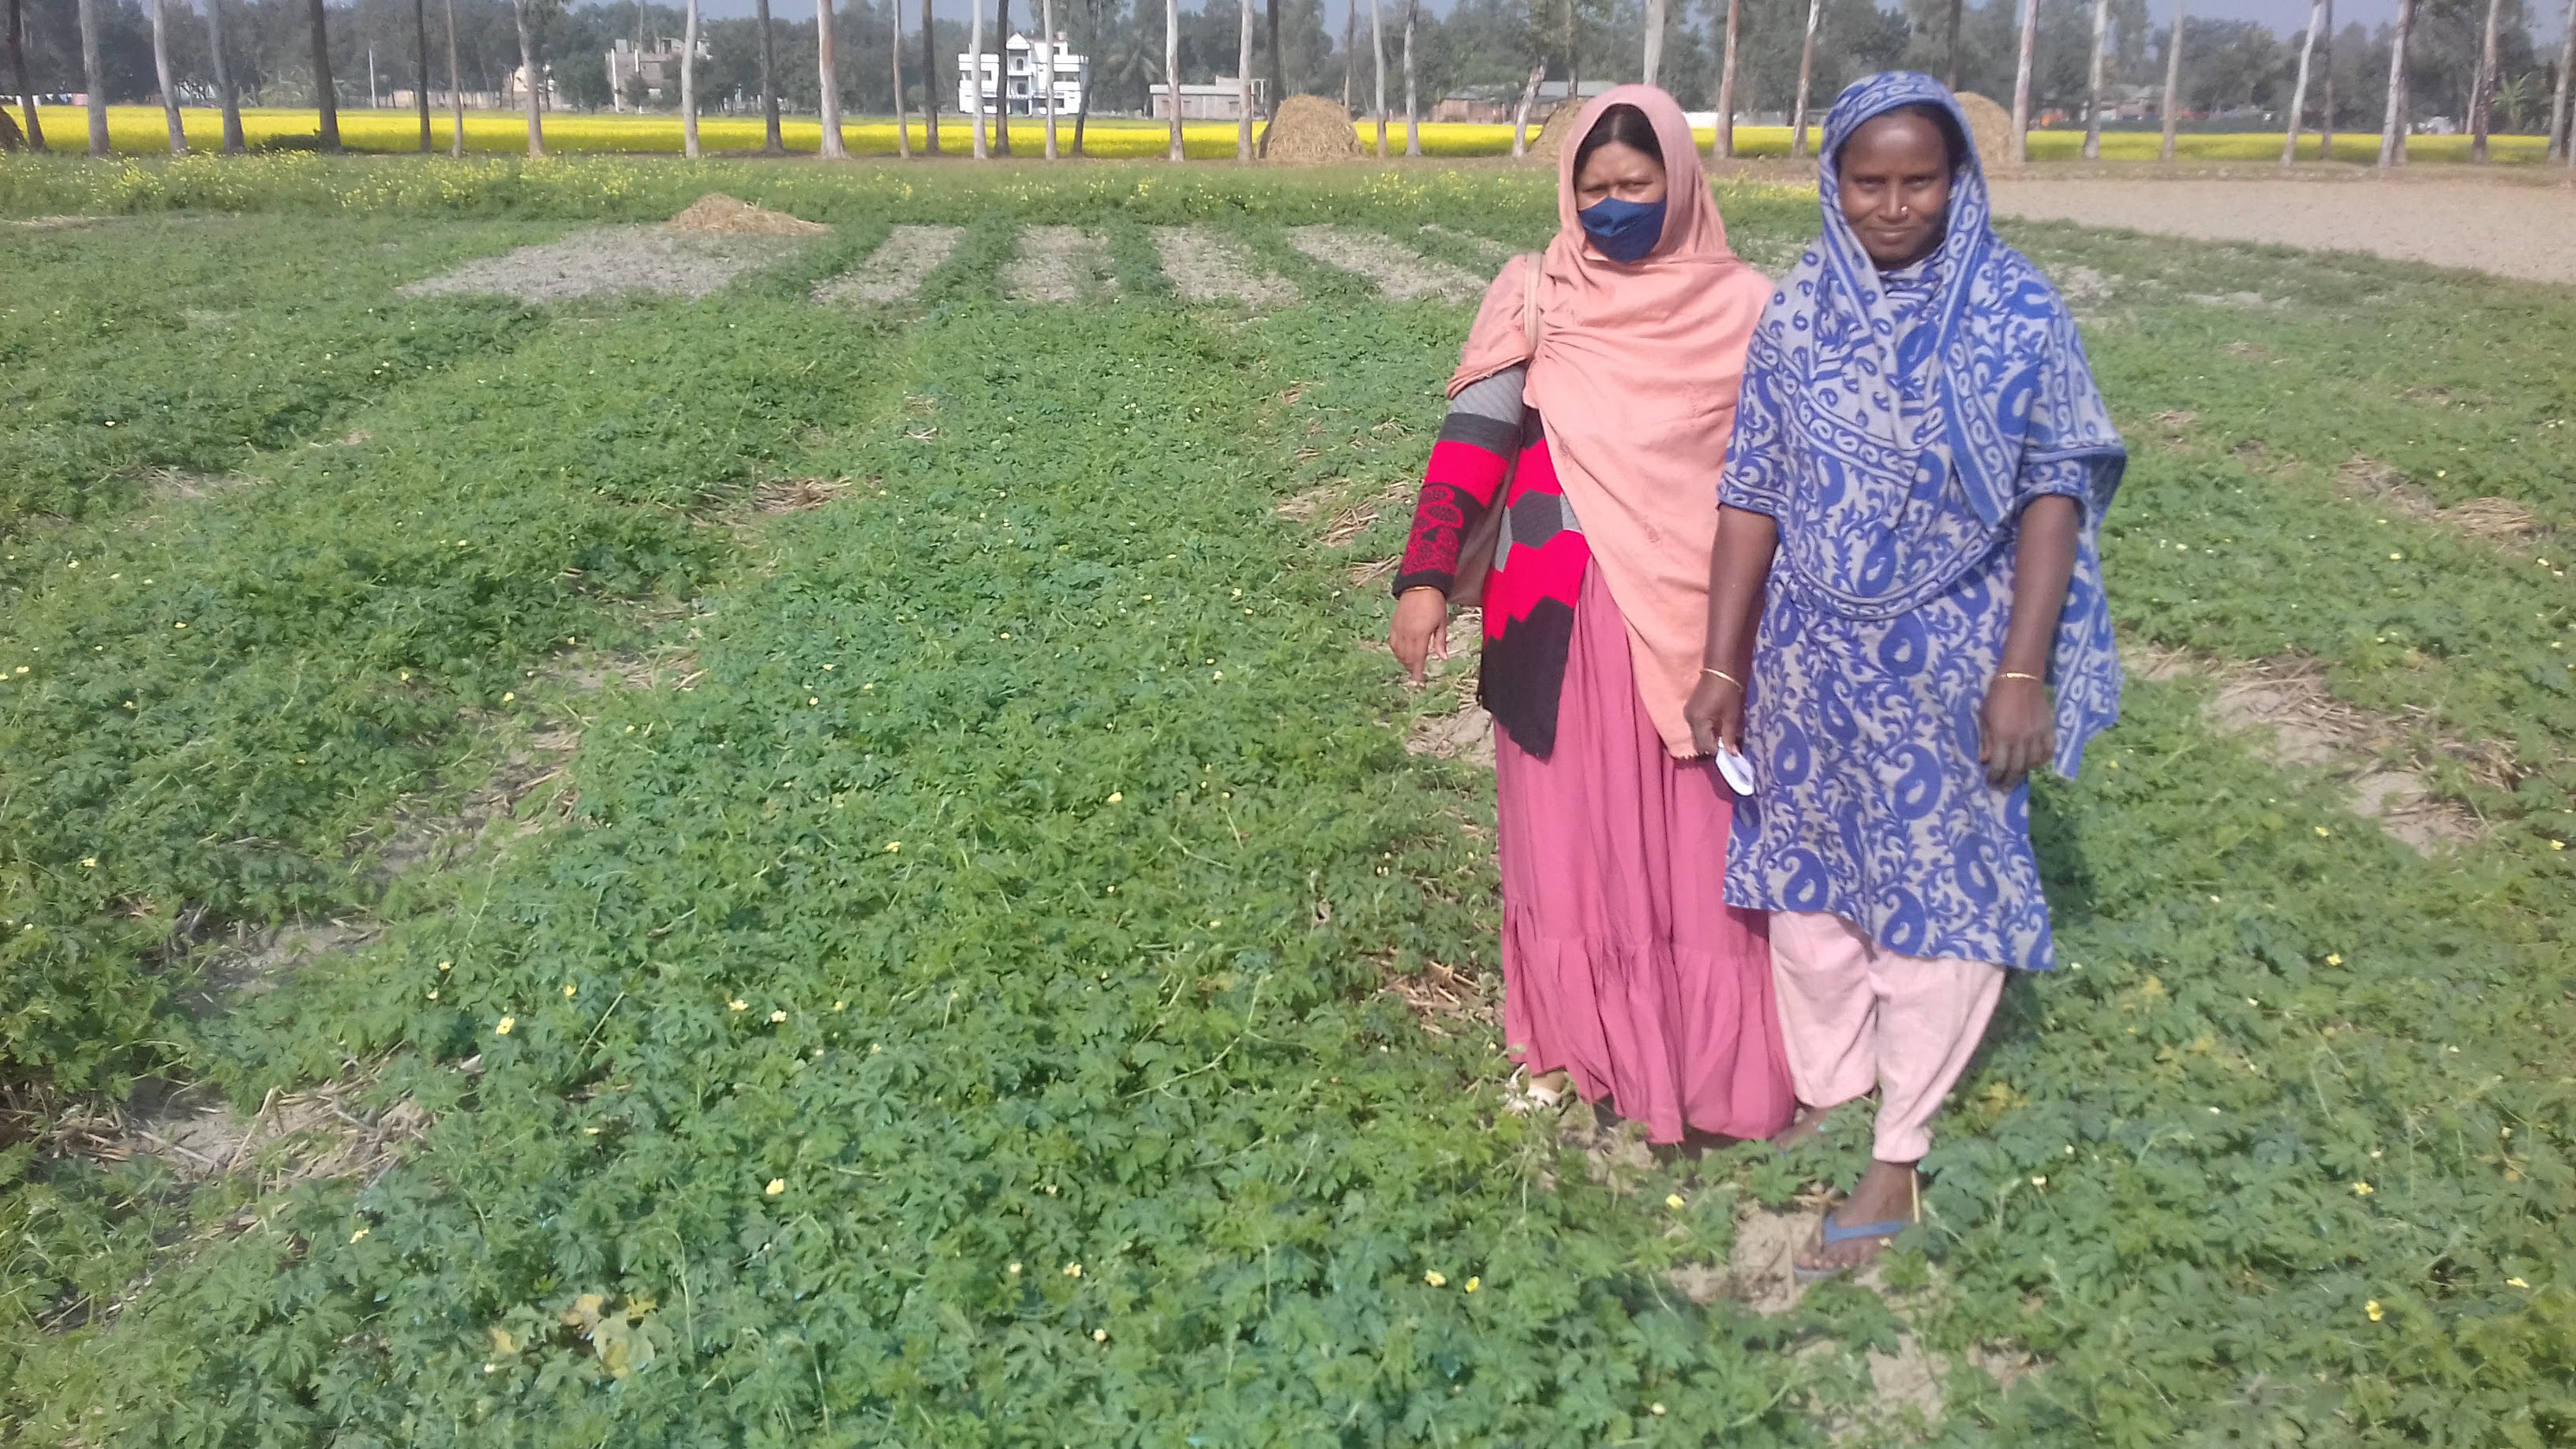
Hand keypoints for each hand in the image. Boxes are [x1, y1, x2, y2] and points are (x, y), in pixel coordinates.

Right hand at [1388, 588, 1449, 684]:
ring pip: (1398, 651)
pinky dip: (1397, 650)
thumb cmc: (1434, 603)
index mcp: (1420, 634)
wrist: (1420, 586)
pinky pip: (1393, 642)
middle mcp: (1407, 633)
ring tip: (1410, 665)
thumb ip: (1440, 642)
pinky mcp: (1394, 624)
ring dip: (1404, 660)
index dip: (1417, 671)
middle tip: (1416, 674)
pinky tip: (1401, 653)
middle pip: (1407, 657)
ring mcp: (1399, 629)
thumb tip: (1443, 658)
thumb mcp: (1441, 623)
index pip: (1418, 658)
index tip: (1418, 681)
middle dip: (1411, 667)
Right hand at [1684, 669, 1744, 757]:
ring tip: (1723, 735)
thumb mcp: (1732, 716)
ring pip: (1697, 735)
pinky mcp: (1690, 709)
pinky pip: (1696, 726)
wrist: (1721, 668)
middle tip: (1727, 745)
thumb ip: (1730, 736)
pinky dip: (1706, 730)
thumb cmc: (1729, 692)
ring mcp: (1688, 713)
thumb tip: (1733, 754)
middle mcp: (1689, 719)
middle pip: (1699, 743)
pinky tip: (1717, 726)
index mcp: (1698, 722)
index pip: (1706, 747)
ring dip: (1709, 738)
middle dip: (1712, 747)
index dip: (1719, 752)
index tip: (1731, 752)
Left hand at [1978, 672, 2053, 788]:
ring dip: (2024, 773)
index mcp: (2002, 737)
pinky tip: (2035, 763)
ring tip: (2017, 776)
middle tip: (2004, 789)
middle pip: (2016, 769)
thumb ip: (1986, 741)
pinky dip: (2042, 760)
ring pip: (2033, 763)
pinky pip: (2048, 751)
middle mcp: (2021, 740)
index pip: (1999, 766)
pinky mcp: (2049, 729)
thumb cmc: (1997, 696)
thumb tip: (1985, 761)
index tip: (1991, 784)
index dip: (1994, 778)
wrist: (2021, 678)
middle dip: (2009, 781)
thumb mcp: (1984, 718)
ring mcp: (2037, 735)